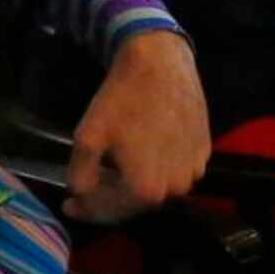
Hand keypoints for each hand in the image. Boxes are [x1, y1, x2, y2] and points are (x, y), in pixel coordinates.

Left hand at [64, 29, 209, 222]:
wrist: (160, 61)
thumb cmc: (122, 99)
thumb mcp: (88, 137)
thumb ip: (81, 175)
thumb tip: (81, 194)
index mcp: (146, 189)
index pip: (112, 213)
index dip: (87, 210)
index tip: (69, 204)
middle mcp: (175, 187)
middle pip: (136, 204)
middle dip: (111, 197)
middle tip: (92, 184)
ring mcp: (194, 169)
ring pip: (158, 187)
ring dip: (136, 182)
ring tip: (117, 165)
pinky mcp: (205, 150)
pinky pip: (175, 169)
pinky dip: (158, 166)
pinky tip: (144, 149)